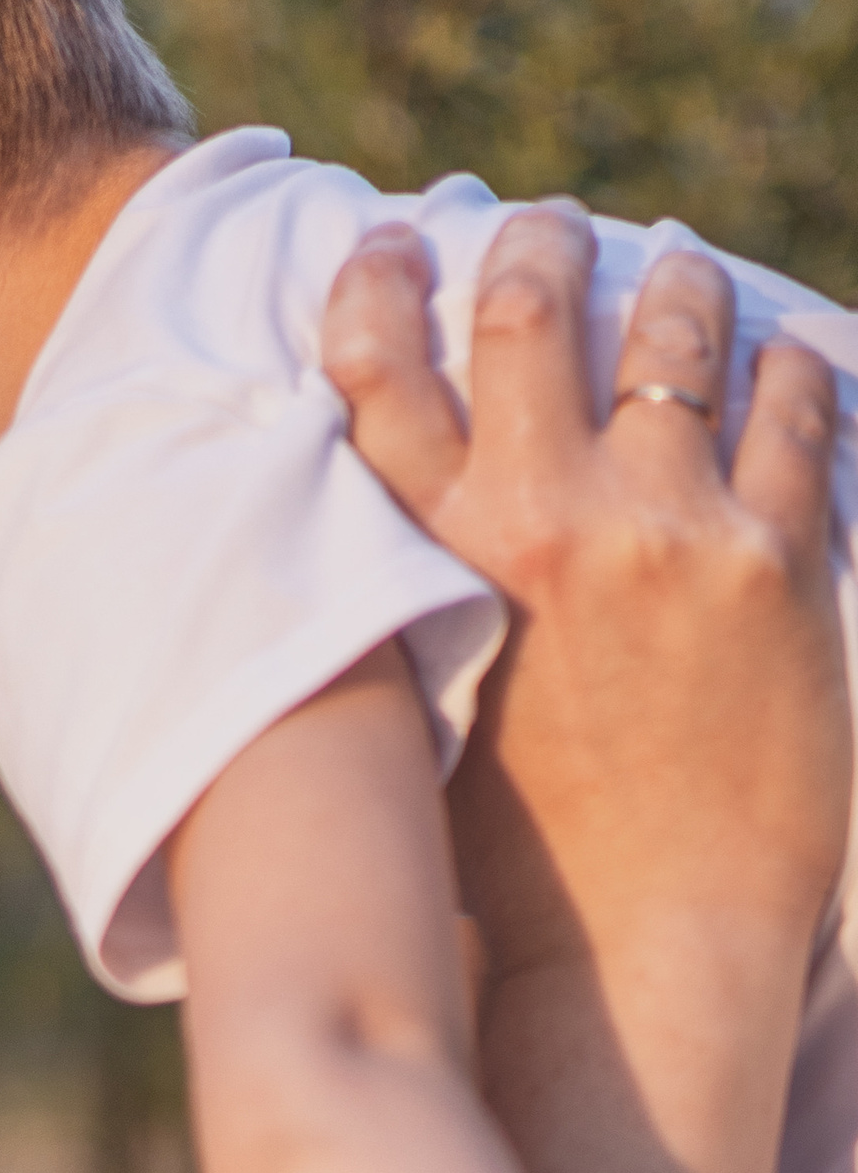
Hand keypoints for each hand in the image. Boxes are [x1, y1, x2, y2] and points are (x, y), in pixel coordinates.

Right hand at [320, 208, 848, 977]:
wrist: (637, 943)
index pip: (380, 373)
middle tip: (541, 229)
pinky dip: (784, 367)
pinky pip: (791, 416)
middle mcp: (544, 521)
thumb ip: (402, 595)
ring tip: (668, 265)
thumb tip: (385, 516)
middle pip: (528, 319)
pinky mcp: (779, 565)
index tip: (390, 241)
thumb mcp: (416, 704)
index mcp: (432, 559)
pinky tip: (781, 351)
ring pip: (670, 341)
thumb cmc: (506, 854)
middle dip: (534, 249)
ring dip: (666, 284)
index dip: (380, 286)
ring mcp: (670, 532)